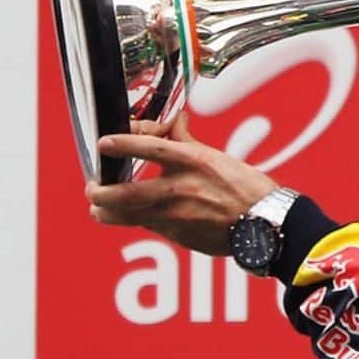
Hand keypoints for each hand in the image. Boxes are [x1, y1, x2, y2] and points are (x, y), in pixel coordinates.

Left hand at [85, 113, 277, 255]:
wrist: (266, 224)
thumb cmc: (246, 188)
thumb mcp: (217, 158)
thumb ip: (186, 142)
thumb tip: (174, 121)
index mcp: (193, 163)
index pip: (149, 149)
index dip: (122, 144)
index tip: (103, 143)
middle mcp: (180, 190)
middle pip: (121, 193)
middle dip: (98, 192)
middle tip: (92, 187)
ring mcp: (177, 217)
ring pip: (125, 217)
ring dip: (105, 213)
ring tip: (99, 209)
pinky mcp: (178, 237)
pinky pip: (150, 227)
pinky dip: (141, 220)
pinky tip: (140, 216)